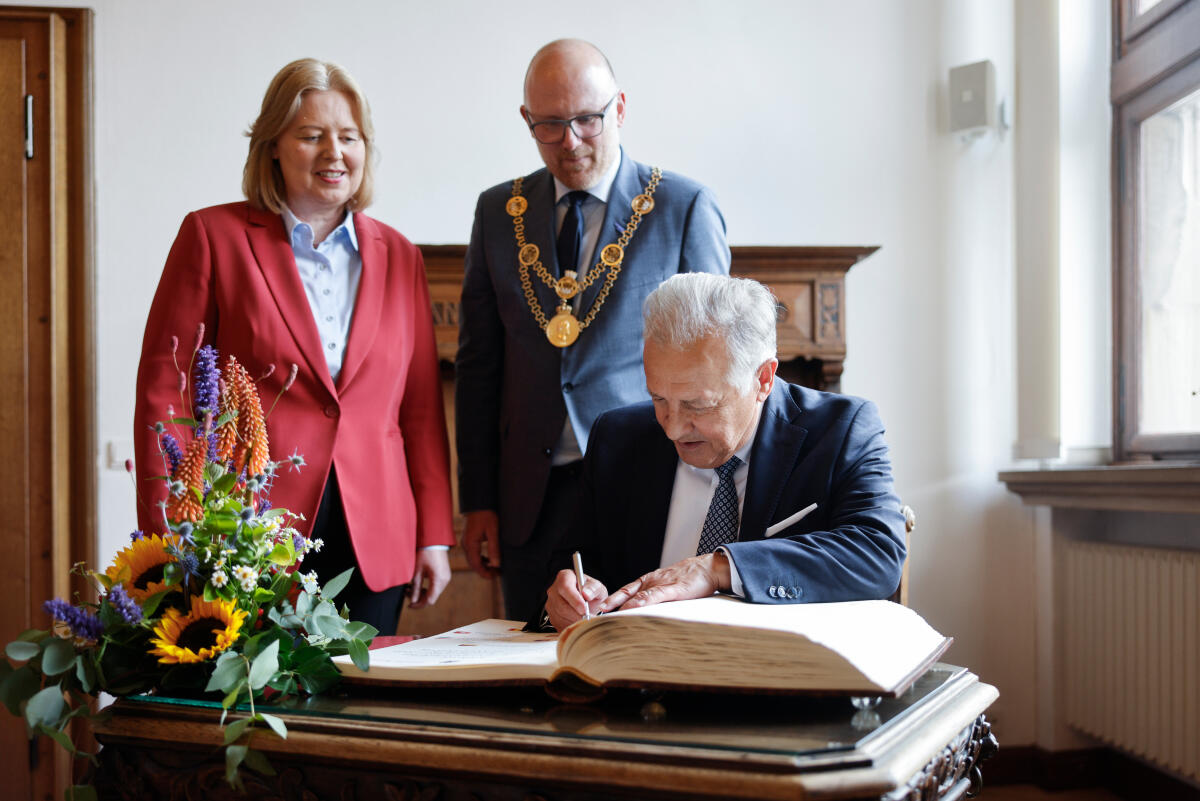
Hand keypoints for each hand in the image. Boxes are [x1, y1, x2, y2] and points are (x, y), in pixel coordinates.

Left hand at [408, 548, 451, 608]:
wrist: (434, 540)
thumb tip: (413, 600)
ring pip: (434, 592)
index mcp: (439, 581)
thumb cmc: (425, 553)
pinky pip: (436, 585)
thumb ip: (415, 588)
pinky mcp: (444, 574)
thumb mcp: (417, 571)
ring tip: (410, 587)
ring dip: (422, 592)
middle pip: (432, 597)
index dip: (418, 605)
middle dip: (419, 598)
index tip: (409, 605)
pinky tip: (418, 582)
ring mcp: (446, 577)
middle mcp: (445, 581)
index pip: (429, 600)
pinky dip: (427, 587)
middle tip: (407, 593)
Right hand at [462, 510, 500, 577]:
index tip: (495, 576)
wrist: (479, 502)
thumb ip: (494, 548)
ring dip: (483, 565)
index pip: (476, 564)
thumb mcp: (493, 531)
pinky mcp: (468, 539)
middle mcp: (466, 544)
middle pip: (473, 564)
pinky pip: (473, 553)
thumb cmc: (487, 514)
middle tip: (498, 574)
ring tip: (495, 568)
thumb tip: (496, 564)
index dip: (485, 573)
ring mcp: (466, 542)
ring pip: (473, 559)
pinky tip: (489, 560)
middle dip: (485, 571)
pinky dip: (480, 559)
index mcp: (470, 544)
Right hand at [546, 568, 607, 630]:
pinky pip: (559, 624)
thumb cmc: (591, 593)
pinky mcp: (551, 616)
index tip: (585, 609)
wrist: (588, 604)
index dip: (574, 599)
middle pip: (561, 604)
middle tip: (588, 619)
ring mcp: (551, 603)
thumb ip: (595, 589)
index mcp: (565, 577)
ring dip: (574, 622)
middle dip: (576, 615)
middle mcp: (554, 589)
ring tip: (586, 622)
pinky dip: (570, 627)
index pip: (565, 586)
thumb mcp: (598, 588)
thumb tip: (587, 594)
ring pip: (560, 616)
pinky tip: (579, 625)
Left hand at [599, 553, 731, 612]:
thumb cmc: (689, 580)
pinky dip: (642, 603)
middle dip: (610, 605)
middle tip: (595, 615)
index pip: (625, 591)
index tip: (598, 610)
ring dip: (622, 607)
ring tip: (608, 616)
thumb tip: (643, 613)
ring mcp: (662, 585)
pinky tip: (632, 609)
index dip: (611, 600)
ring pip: (638, 596)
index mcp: (649, 582)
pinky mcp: (674, 589)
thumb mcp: (668, 588)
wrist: (708, 568)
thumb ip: (655, 598)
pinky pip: (654, 596)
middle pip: (626, 594)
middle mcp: (651, 582)